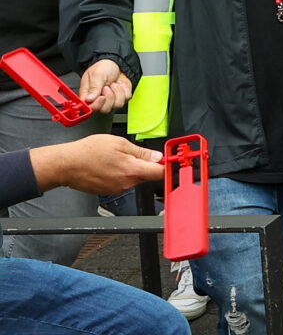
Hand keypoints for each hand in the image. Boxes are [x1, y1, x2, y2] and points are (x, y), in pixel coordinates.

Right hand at [28, 135, 162, 196]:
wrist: (65, 165)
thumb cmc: (87, 152)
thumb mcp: (118, 143)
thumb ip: (141, 152)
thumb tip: (157, 156)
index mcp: (132, 170)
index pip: (160, 173)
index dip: (164, 165)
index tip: (165, 159)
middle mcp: (127, 183)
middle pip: (147, 175)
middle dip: (144, 165)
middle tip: (130, 153)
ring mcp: (117, 189)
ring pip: (133, 178)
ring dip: (129, 169)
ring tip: (113, 159)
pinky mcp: (109, 192)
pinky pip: (121, 183)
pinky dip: (118, 175)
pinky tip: (107, 166)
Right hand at [79, 59, 131, 111]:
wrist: (116, 63)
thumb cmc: (103, 67)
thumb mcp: (96, 75)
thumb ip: (93, 87)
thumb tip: (89, 99)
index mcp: (88, 95)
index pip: (90, 108)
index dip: (96, 106)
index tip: (101, 97)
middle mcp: (99, 100)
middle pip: (105, 109)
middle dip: (109, 97)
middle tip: (107, 86)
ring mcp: (111, 100)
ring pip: (117, 105)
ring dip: (117, 92)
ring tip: (113, 84)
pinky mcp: (121, 97)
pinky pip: (126, 98)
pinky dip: (124, 89)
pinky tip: (119, 84)